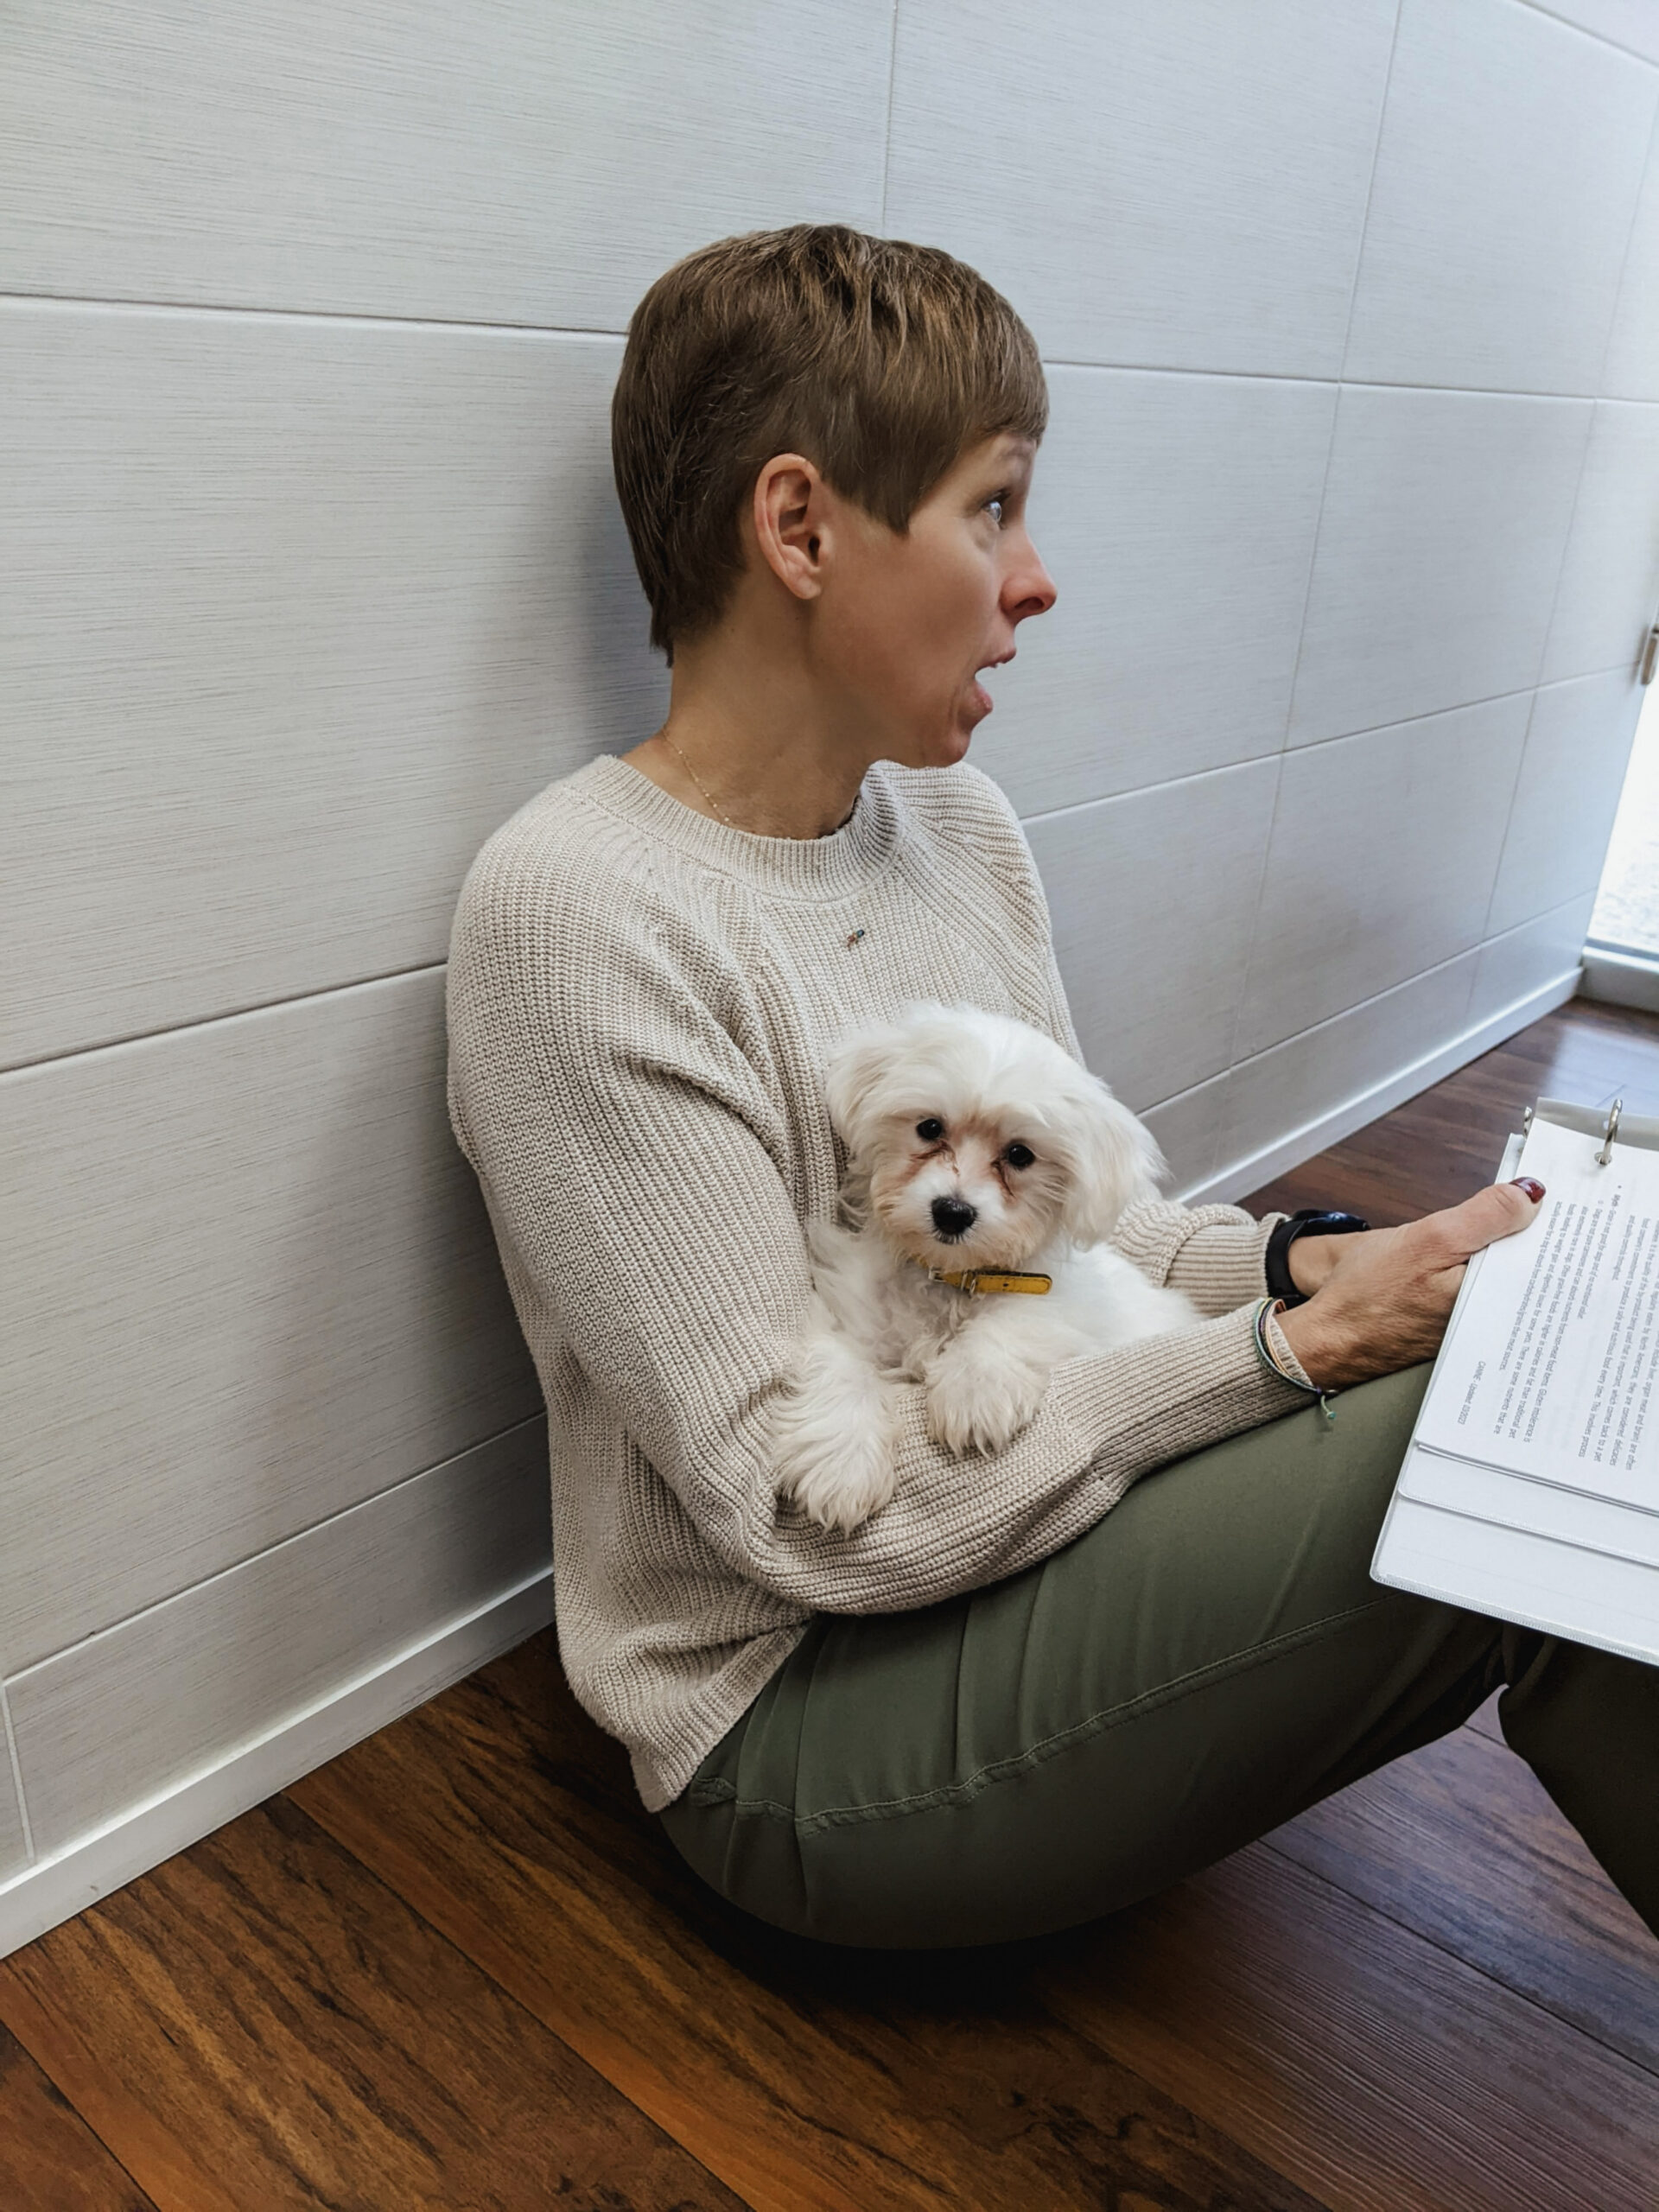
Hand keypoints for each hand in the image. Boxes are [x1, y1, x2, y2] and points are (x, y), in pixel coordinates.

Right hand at [1276, 1179, 1545, 1390]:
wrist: (1329, 1338)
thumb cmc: (1367, 1295)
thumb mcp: (1428, 1239)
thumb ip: (1485, 1215)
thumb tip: (1530, 1194)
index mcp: (1496, 1302)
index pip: (1546, 1256)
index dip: (1551, 1221)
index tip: (1556, 1195)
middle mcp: (1495, 1321)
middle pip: (1531, 1268)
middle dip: (1534, 1234)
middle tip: (1529, 1199)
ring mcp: (1478, 1326)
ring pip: (1509, 1278)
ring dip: (1511, 1250)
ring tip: (1510, 1219)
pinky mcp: (1460, 1327)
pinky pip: (1488, 1290)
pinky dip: (1488, 1267)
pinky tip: (1481, 1251)